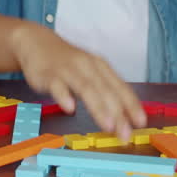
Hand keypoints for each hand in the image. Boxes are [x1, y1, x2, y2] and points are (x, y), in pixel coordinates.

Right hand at [9, 24, 146, 142]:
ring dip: (98, 107)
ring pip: (86, 88)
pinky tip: (70, 108)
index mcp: (100, 66)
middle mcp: (87, 66)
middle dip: (118, 113)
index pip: (120, 87)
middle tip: (126, 134)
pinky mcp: (48, 74)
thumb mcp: (88, 72)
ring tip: (108, 125)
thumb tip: (119, 119)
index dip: (131, 105)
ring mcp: (68, 69)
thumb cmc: (66, 62)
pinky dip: (64, 96)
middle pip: (105, 90)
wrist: (36, 42)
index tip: (141, 122)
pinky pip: (57, 85)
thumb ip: (102, 92)